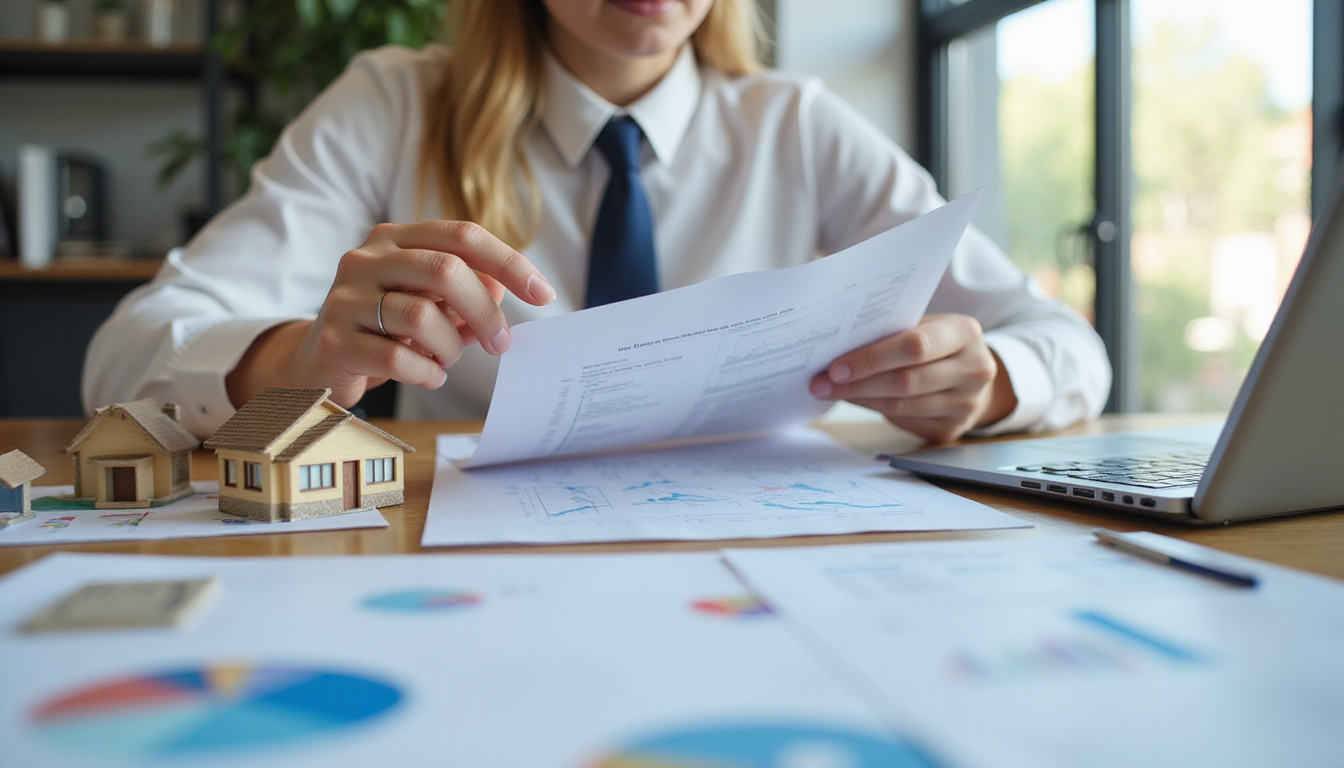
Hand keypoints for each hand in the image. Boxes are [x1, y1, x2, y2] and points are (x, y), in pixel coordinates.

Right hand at [226, 220, 555, 408]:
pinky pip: (396, 358)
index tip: (544, 294)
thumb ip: (468, 292)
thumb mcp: (432, 304)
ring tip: (447, 360)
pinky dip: (426, 373)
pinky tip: (428, 375)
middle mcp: (366, 258)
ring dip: (450, 348)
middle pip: (445, 270)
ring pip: (421, 317)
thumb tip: (504, 288)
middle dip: (484, 312)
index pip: (463, 236)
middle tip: (500, 344)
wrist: (320, 361)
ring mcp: (344, 297)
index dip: (509, 263)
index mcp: (395, 239)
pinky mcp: (332, 339)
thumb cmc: (387, 329)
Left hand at [808, 313, 1016, 442]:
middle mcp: (973, 369)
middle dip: (858, 383)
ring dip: (859, 399)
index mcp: (964, 333)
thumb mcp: (926, 326)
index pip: (914, 346)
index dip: (872, 358)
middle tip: (821, 384)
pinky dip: (873, 410)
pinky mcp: (952, 428)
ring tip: (830, 392)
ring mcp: (966, 403)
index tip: (835, 367)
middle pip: (906, 381)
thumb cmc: (937, 345)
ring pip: (901, 406)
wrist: (972, 375)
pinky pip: (904, 421)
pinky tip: (855, 400)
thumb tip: (838, 347)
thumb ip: (894, 332)